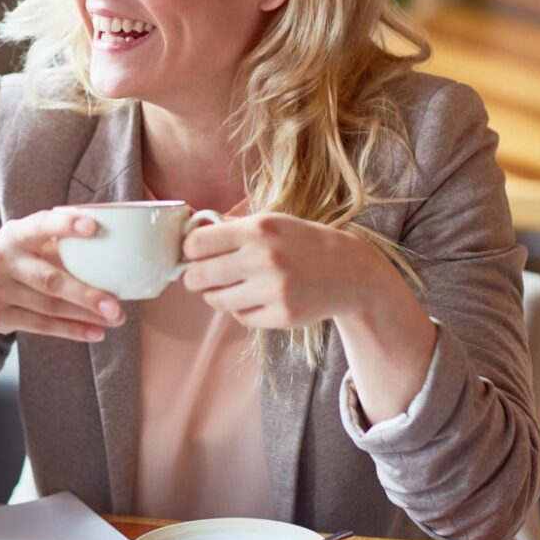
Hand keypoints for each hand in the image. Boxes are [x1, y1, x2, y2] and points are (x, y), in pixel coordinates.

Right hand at [0, 209, 124, 341]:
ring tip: (115, 319)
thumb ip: (60, 246)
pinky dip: (72, 330)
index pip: (41, 225)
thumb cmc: (18, 262)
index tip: (94, 227)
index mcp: (14, 234)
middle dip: (86, 294)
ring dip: (85, 315)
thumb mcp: (28, 246)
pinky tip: (95, 333)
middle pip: (50, 280)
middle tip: (117, 305)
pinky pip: (41, 325)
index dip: (66, 225)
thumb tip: (116, 252)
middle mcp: (1, 259)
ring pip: (49, 307)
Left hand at [181, 212, 373, 327]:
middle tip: (201, 277)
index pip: (196, 243)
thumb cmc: (302, 243)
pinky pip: (240, 317)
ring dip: (216, 295)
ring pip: (216, 300)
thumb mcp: (271, 223)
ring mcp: (274, 290)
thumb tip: (189, 232)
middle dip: (194, 278)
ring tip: (232, 287)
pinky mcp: (282, 315)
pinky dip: (242, 310)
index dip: (189, 251)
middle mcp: (264, 258)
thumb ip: (231, 227)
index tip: (194, 254)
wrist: (350, 272)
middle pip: (197, 277)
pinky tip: (257, 298)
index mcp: (258, 229)